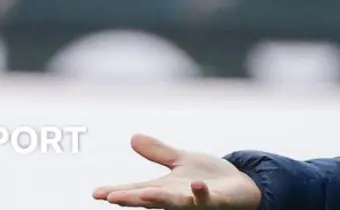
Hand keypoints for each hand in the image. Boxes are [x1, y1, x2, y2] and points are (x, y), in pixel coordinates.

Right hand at [93, 134, 262, 208]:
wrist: (242, 189)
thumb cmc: (211, 178)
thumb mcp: (182, 161)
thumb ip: (159, 152)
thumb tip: (133, 138)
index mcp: (166, 188)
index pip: (137, 189)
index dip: (117, 191)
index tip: (96, 193)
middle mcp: (177, 198)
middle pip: (150, 198)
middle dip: (131, 198)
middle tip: (111, 197)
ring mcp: (196, 202)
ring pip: (175, 203)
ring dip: (159, 200)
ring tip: (144, 195)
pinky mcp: (217, 201)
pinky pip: (208, 199)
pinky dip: (201, 193)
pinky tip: (197, 185)